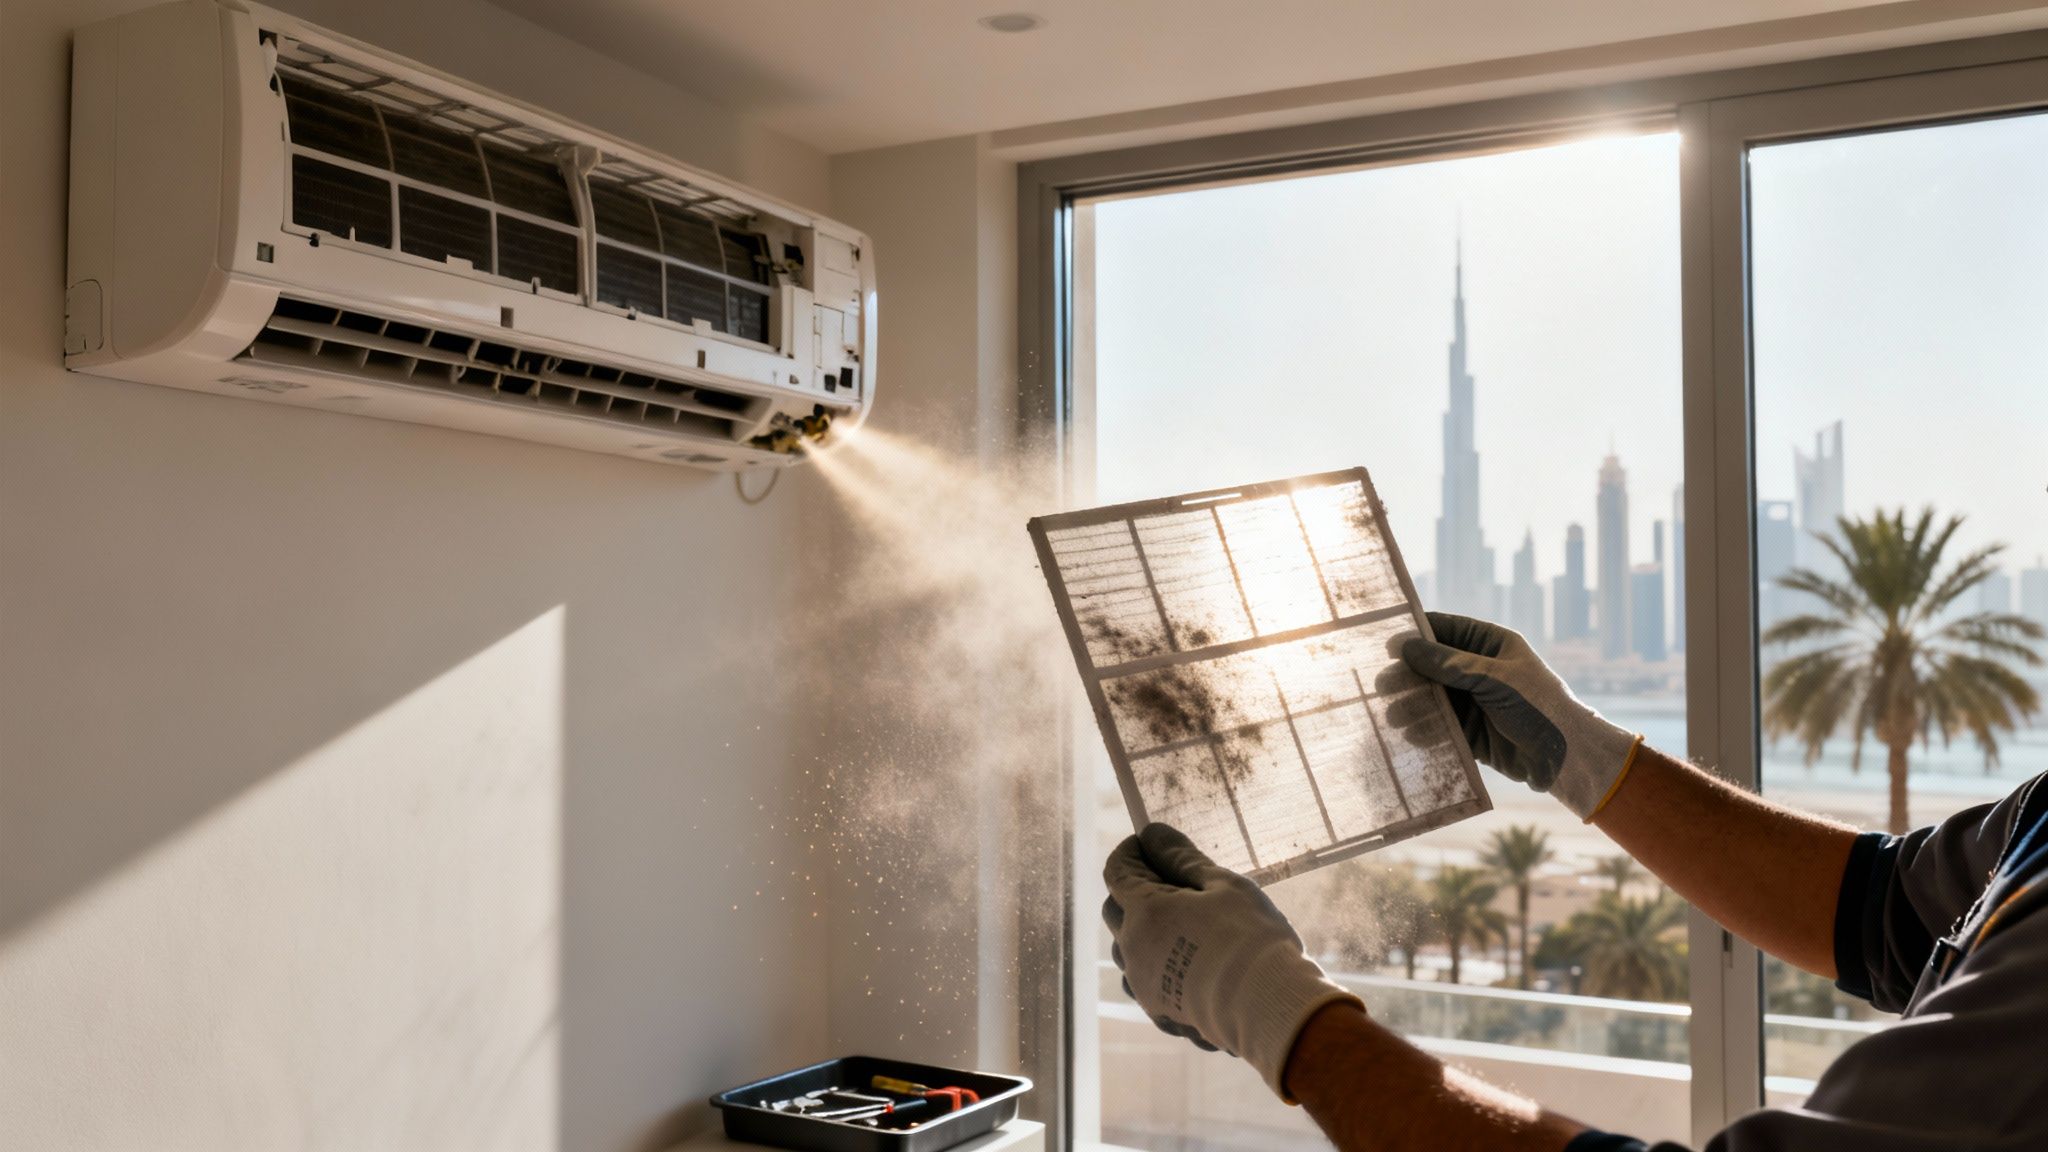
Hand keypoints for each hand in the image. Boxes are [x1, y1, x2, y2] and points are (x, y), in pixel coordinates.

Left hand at [1102, 823, 1362, 1098]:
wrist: (1269, 1008)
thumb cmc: (1250, 938)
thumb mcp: (1222, 885)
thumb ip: (1181, 858)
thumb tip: (1151, 833)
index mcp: (1144, 912)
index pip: (1117, 870)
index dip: (1131, 852)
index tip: (1151, 845)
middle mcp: (1133, 949)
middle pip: (1115, 909)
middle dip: (1134, 889)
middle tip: (1173, 882)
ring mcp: (1143, 985)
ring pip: (1127, 949)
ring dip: (1144, 931)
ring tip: (1185, 926)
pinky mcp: (1160, 1013)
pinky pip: (1144, 982)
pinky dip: (1157, 966)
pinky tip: (1188, 963)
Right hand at [1379, 612, 1640, 819]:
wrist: (1566, 758)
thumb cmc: (1538, 706)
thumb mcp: (1493, 679)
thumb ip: (1449, 664)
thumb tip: (1404, 647)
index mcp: (1491, 645)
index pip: (1446, 630)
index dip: (1416, 635)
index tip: (1386, 645)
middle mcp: (1480, 671)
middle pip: (1433, 667)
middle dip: (1409, 676)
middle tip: (1383, 686)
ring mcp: (1475, 703)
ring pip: (1434, 698)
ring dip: (1413, 706)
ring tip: (1395, 717)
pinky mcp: (1472, 733)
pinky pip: (1441, 727)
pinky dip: (1425, 730)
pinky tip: (1411, 735)